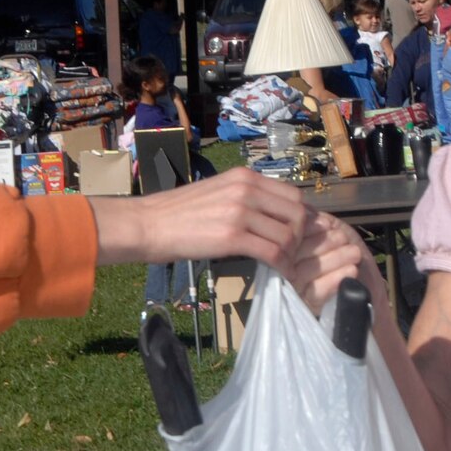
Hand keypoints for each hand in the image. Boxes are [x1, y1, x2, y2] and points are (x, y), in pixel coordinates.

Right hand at [89, 168, 308, 268]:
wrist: (148, 224)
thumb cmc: (178, 213)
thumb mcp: (218, 192)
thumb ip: (246, 197)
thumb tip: (271, 215)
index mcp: (245, 177)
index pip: (293, 194)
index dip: (301, 218)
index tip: (298, 235)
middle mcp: (247, 189)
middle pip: (297, 213)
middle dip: (300, 237)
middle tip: (293, 253)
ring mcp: (240, 211)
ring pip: (287, 235)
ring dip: (291, 255)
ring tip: (284, 266)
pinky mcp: (232, 236)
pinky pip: (272, 252)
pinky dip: (280, 266)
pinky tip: (278, 273)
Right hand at [281, 212, 387, 316]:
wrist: (369, 287)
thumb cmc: (350, 254)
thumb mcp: (336, 230)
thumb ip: (319, 220)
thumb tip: (304, 209)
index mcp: (290, 246)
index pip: (291, 236)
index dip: (308, 229)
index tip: (328, 225)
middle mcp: (287, 266)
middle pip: (296, 253)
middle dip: (323, 244)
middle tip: (343, 239)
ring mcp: (295, 287)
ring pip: (306, 271)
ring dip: (333, 260)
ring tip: (354, 254)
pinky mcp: (308, 305)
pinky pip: (316, 292)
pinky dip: (334, 280)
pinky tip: (351, 271)